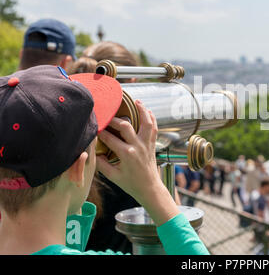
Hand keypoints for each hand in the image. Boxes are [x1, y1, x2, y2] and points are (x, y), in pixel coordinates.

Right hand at [96, 100, 178, 224]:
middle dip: (114, 120)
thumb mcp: (113, 176)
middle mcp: (138, 147)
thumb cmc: (131, 183)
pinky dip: (152, 118)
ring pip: (146, 123)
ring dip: (142, 111)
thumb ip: (101, 164)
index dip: (101, 132)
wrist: (149, 188)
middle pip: (125, 126)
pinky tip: (147, 110)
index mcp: (126, 154)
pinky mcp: (152, 144)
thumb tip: (92, 152)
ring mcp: (147, 144)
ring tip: (136, 101)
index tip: (94, 127)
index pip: (110, 139)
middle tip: (107, 116)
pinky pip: (154, 128)